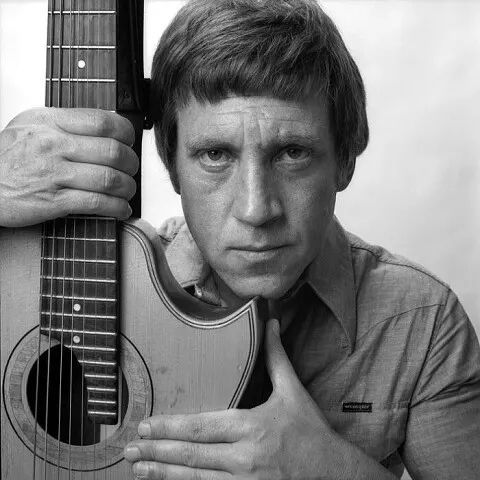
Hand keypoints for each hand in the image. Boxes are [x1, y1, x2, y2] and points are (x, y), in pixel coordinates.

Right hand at [0, 107, 137, 226]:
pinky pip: (97, 203)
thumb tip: (105, 129)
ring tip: (127, 191)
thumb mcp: (31, 127)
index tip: (129, 142)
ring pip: (109, 179)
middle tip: (130, 170)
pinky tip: (121, 209)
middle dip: (131, 164)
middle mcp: (53, 145)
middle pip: (113, 151)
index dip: (126, 133)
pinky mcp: (53, 201)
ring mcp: (53, 174)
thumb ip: (66, 125)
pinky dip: (117, 208)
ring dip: (127, 188)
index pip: (102, 121)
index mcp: (49, 122)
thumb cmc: (7, 158)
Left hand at [124, 318, 338, 479]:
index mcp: (250, 427)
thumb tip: (271, 323)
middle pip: (190, 455)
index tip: (146, 426)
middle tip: (130, 449)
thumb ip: (276, 357)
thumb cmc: (311, 433)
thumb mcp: (293, 391)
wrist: (334, 474)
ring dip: (162, 474)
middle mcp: (243, 457)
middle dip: (156, 452)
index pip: (201, 427)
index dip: (169, 426)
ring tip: (138, 469)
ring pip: (194, 479)